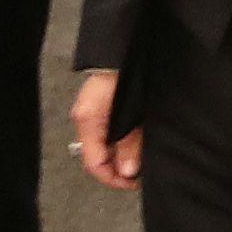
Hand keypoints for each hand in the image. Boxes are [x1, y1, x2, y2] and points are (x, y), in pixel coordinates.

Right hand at [69, 70, 138, 190]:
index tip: (134, 183)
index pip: (94, 163)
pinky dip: (124, 141)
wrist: (128, 48)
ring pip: (106, 146)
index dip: (114, 179)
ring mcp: (94, 112)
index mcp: (88, 119)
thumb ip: (130, 143)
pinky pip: (111, 132)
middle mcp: (87, 117)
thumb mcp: (133, 114)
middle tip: (142, 173)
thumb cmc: (130, 73)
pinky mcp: (105, 106)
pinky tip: (138, 142)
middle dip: (121, 168)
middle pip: (99, 157)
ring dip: (125, 155)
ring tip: (144, 158)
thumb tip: (128, 170)